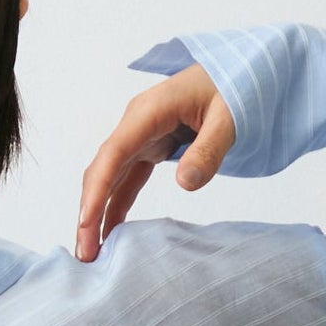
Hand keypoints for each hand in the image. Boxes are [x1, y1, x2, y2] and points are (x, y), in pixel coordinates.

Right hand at [75, 62, 236, 262]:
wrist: (240, 70)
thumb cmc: (234, 85)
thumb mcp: (228, 116)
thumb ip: (208, 149)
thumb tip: (185, 183)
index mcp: (148, 112)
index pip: (113, 154)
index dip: (97, 190)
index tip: (86, 223)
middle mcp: (135, 125)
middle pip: (101, 171)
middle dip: (88, 213)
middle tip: (85, 255)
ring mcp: (140, 137)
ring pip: (108, 179)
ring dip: (97, 214)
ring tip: (90, 253)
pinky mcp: (149, 148)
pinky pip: (126, 181)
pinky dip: (116, 207)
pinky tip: (109, 235)